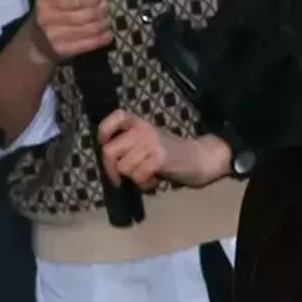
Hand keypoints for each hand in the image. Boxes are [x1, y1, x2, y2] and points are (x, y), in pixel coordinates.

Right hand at [29, 0, 113, 61]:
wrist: (35, 42)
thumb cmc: (48, 15)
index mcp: (46, 3)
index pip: (76, 0)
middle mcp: (49, 19)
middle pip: (87, 15)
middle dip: (102, 10)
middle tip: (106, 7)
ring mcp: (56, 37)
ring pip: (91, 29)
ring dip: (104, 24)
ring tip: (107, 20)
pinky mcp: (64, 50)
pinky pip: (90, 44)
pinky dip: (102, 39)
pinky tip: (107, 34)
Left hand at [96, 112, 230, 190]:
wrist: (198, 158)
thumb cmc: (170, 152)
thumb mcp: (148, 141)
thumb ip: (130, 144)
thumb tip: (108, 160)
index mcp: (139, 123)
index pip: (116, 117)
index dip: (105, 130)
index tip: (104, 143)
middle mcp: (142, 130)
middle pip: (110, 151)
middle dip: (111, 170)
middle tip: (119, 179)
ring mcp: (150, 143)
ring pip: (123, 168)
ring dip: (132, 179)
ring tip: (145, 177)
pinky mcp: (158, 158)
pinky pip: (138, 176)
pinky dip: (144, 184)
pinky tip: (153, 182)